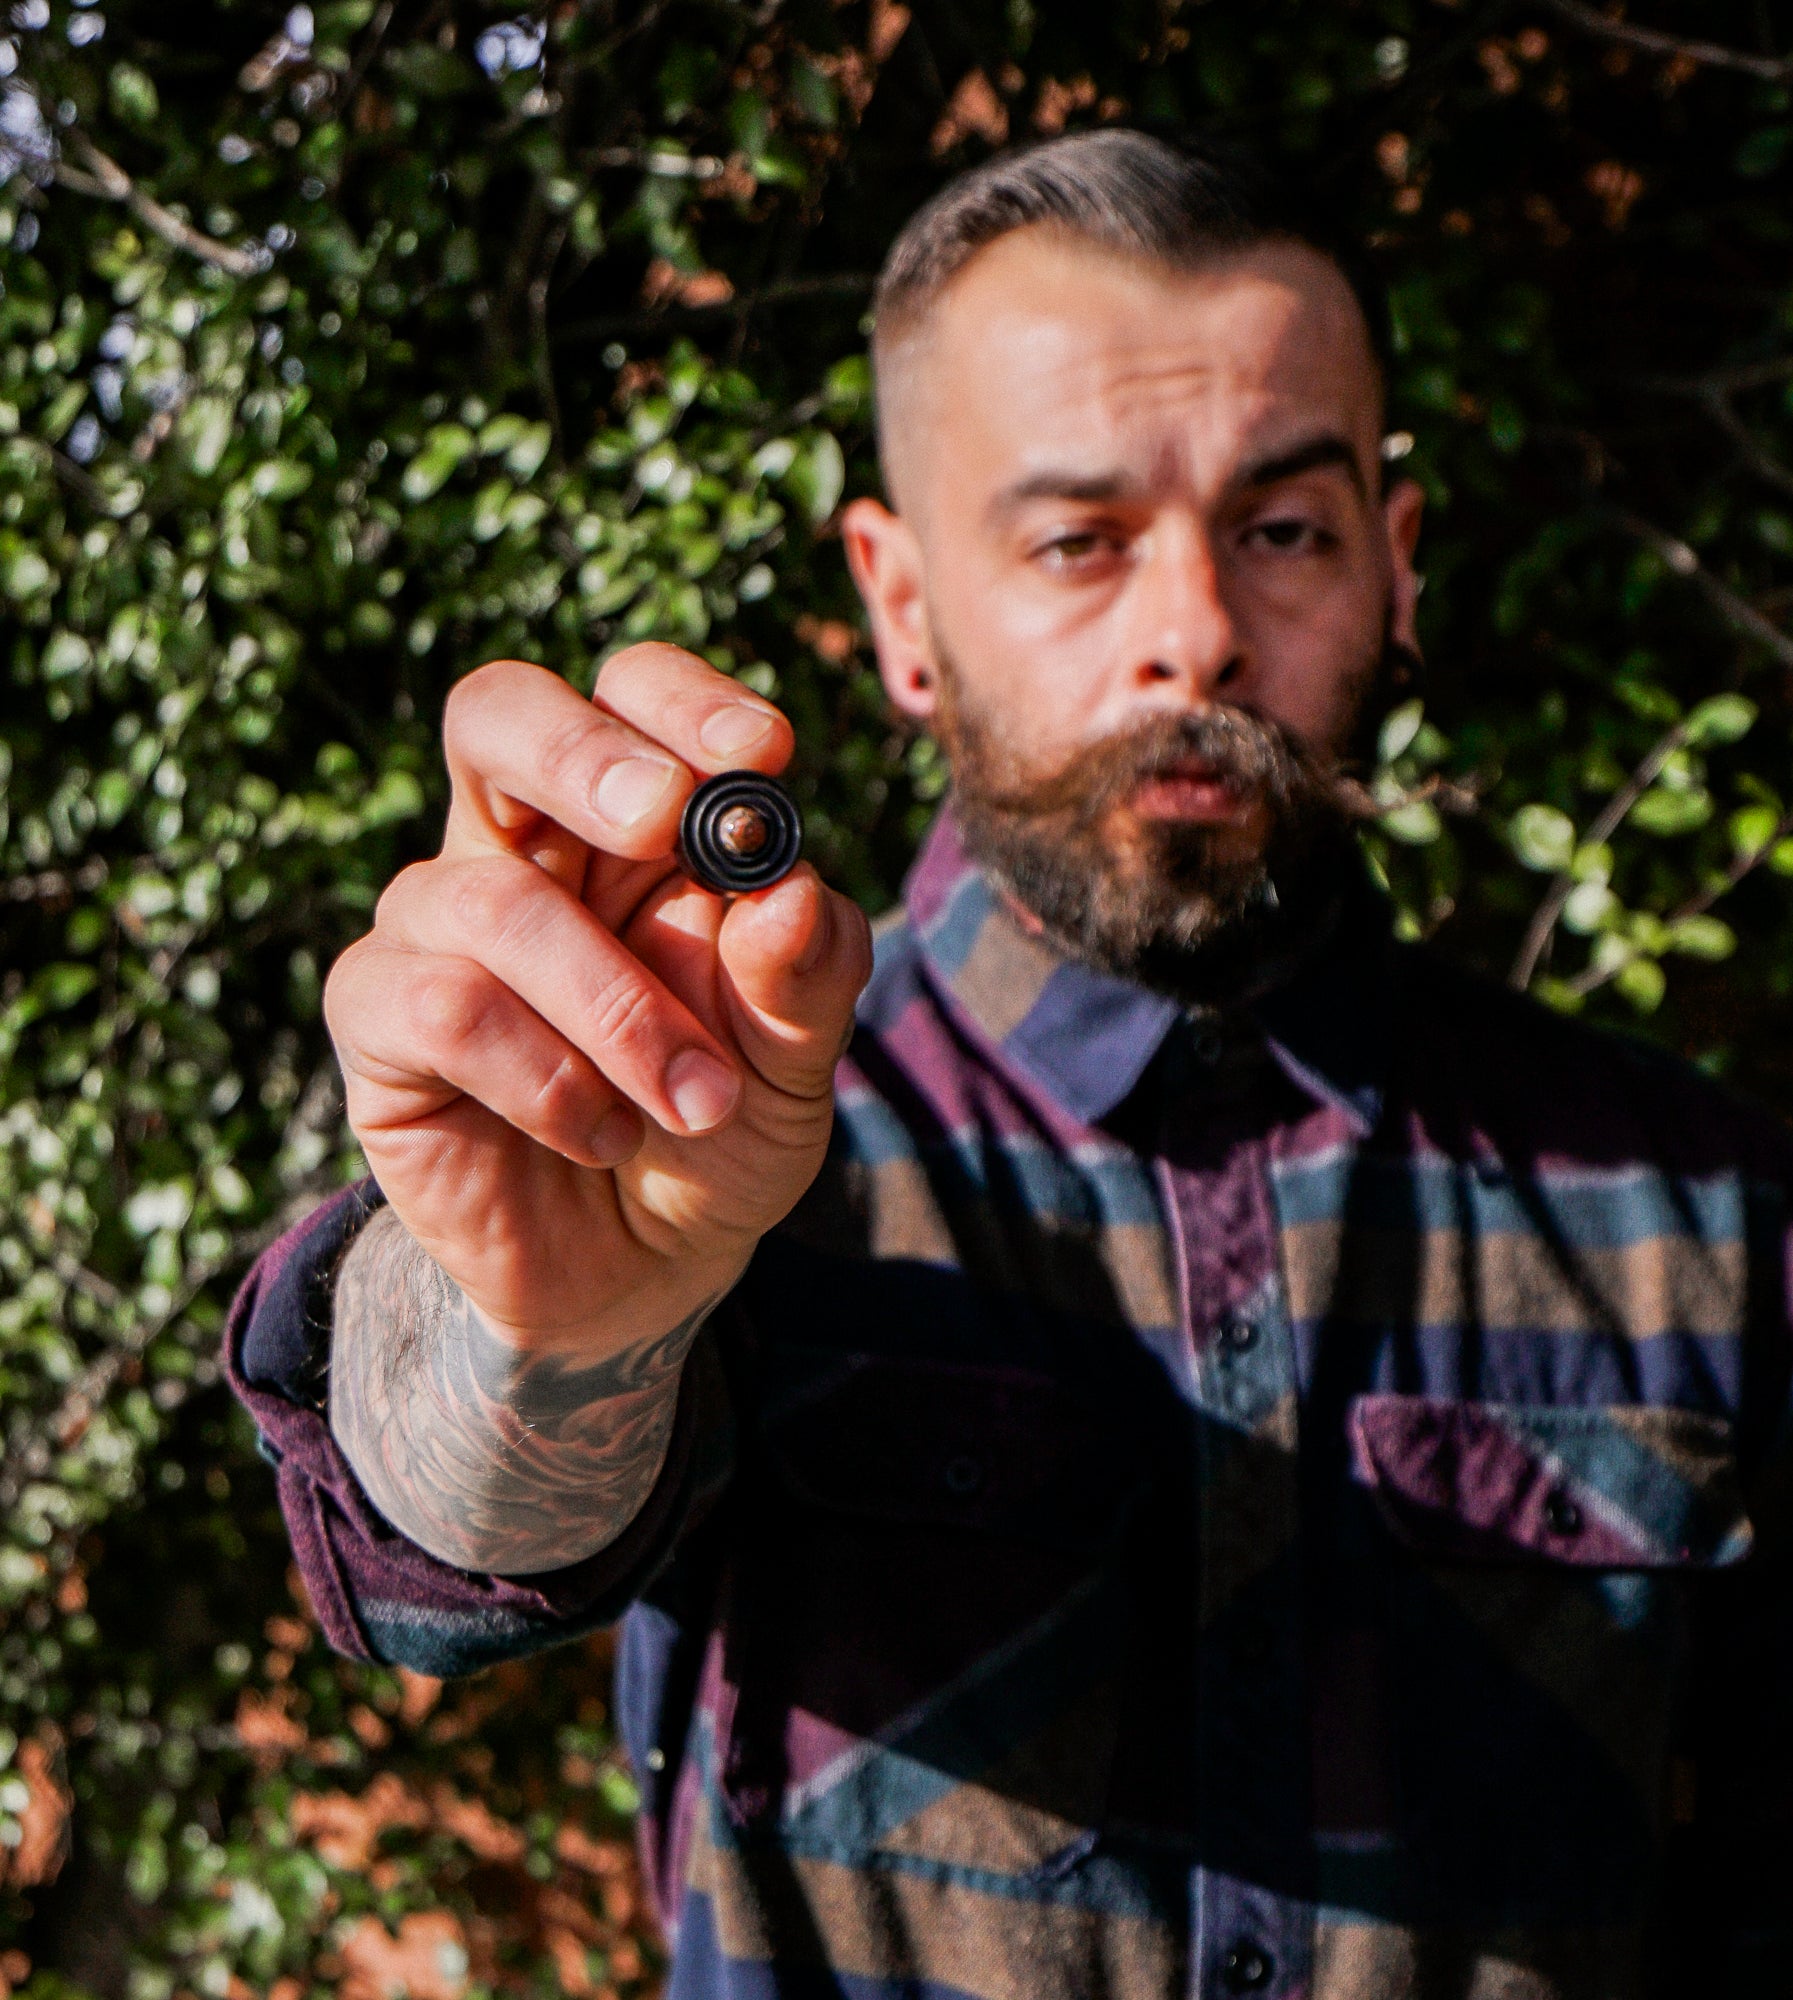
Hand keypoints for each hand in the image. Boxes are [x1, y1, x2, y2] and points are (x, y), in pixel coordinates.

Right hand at [323, 645, 872, 1357]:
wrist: (644, 1272)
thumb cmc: (720, 1130)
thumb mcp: (796, 1062)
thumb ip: (807, 977)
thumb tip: (790, 890)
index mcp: (630, 827)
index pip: (624, 695)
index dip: (678, 698)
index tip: (761, 751)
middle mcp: (523, 852)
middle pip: (496, 716)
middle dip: (582, 753)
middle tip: (661, 817)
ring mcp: (438, 933)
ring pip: (489, 899)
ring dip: (613, 1005)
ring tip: (695, 1101)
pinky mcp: (382, 1029)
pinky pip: (437, 1005)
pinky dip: (543, 1075)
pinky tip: (602, 1134)